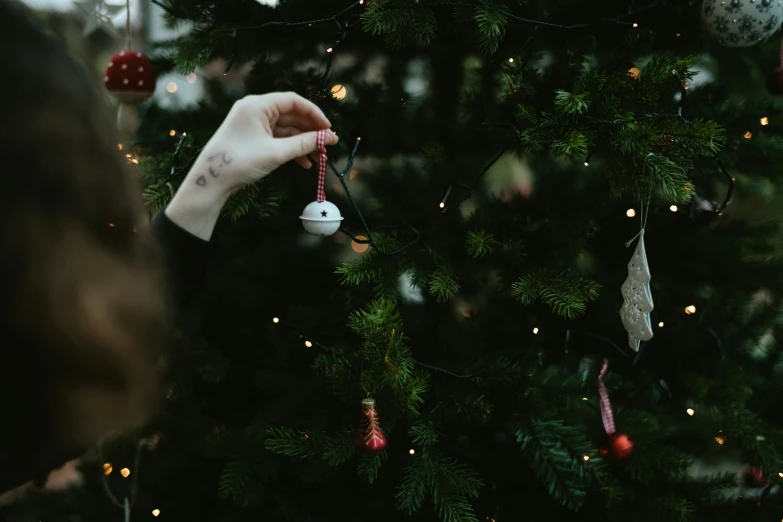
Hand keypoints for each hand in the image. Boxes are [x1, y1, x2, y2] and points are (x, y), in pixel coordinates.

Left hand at [165, 92, 337, 239]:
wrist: (211, 181)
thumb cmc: (240, 162)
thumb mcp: (276, 153)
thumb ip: (305, 144)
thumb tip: (329, 138)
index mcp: (257, 105)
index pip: (293, 101)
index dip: (314, 114)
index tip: (329, 129)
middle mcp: (255, 110)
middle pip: (291, 115)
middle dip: (311, 132)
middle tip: (328, 146)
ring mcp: (253, 124)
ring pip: (286, 130)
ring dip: (303, 143)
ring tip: (319, 159)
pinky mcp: (253, 138)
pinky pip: (278, 139)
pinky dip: (291, 149)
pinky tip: (304, 163)